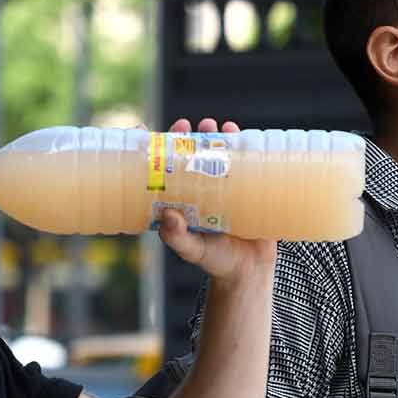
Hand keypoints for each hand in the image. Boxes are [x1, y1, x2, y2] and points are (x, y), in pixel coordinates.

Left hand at [157, 117, 276, 283]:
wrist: (249, 272)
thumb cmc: (215, 262)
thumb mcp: (192, 250)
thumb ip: (177, 237)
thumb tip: (169, 217)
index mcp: (182, 199)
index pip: (165, 169)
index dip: (157, 150)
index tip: (147, 131)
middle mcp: (202, 189)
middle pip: (191, 155)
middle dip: (188, 137)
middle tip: (186, 126)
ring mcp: (226, 187)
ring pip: (218, 154)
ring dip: (215, 135)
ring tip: (215, 126)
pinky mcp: (250, 188)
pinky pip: (246, 163)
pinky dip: (243, 145)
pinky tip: (238, 133)